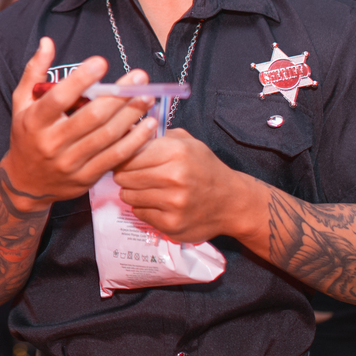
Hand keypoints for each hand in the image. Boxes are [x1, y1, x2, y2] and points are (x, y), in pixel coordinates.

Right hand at [3, 37, 157, 210]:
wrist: (25, 184)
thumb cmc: (26, 136)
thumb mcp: (21, 103)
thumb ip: (34, 71)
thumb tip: (48, 42)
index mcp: (35, 121)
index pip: (59, 98)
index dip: (80, 79)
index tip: (101, 62)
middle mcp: (52, 143)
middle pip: (92, 117)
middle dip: (119, 95)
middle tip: (139, 77)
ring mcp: (70, 163)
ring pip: (108, 136)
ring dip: (131, 115)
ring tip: (148, 96)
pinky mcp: (86, 178)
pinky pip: (115, 157)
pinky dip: (134, 140)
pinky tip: (148, 124)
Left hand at [112, 128, 241, 243]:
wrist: (231, 202)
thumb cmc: (205, 169)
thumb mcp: (188, 143)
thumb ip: (157, 136)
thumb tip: (126, 132)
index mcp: (176, 152)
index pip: (129, 153)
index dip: (124, 156)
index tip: (126, 158)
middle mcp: (174, 177)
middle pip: (123, 176)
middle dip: (124, 175)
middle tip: (134, 175)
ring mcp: (172, 203)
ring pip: (127, 196)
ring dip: (132, 192)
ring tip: (147, 189)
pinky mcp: (170, 224)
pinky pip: (138, 213)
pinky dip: (143, 208)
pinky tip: (157, 203)